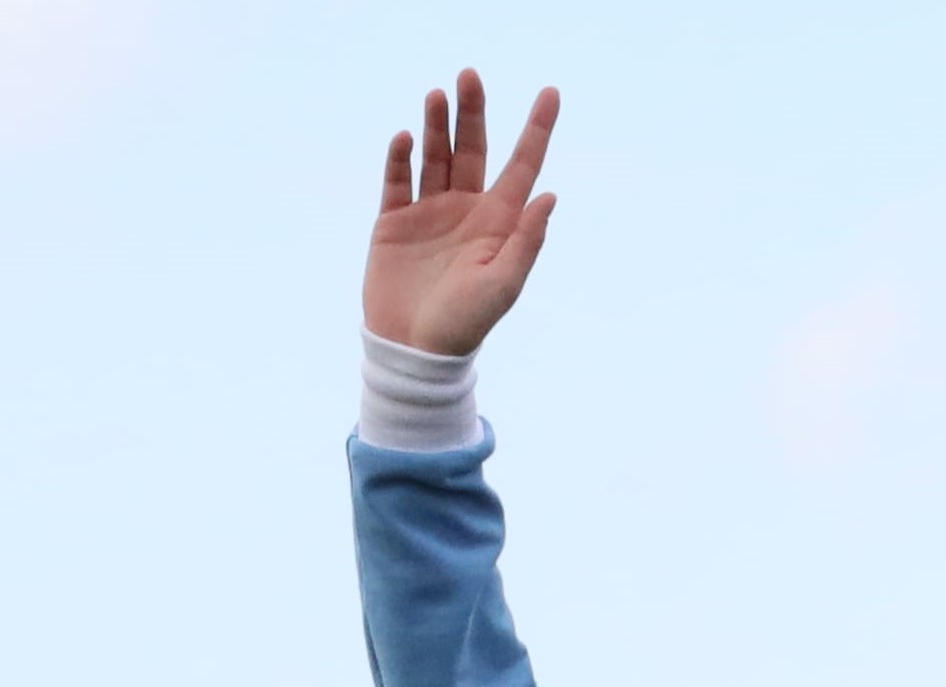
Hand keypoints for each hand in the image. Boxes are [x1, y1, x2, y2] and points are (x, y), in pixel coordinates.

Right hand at [365, 70, 559, 359]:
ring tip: (437, 95)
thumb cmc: (465, 324)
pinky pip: (397, 181)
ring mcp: (429, 213)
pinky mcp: (394, 223)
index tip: (551, 92)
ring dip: (437, 126)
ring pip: (435, 157)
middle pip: (473, 149)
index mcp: (498, 222)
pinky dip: (401, 158)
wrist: (413, 352)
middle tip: (469, 76)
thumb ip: (526, 240)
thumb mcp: (503, 284)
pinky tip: (407, 138)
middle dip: (472, 112)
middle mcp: (466, 210)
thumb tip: (550, 195)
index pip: (522, 165)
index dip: (537, 129)